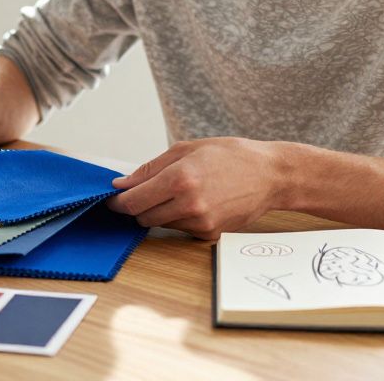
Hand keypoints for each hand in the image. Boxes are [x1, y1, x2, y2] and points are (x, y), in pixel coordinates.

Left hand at [105, 138, 289, 239]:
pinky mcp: (210, 234)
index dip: (118, 202)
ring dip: (159, 211)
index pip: (133, 201)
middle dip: (137, 206)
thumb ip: (150, 169)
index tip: (112, 199)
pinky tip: (196, 201)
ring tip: (178, 191)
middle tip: (145, 191)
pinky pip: (180, 229)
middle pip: (142, 217)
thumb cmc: (231, 156)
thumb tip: (122, 184)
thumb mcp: (187, 149)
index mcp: (179, 179)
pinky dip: (179, 218)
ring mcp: (201, 222)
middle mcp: (189, 204)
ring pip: (160, 224)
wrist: (271, 176)